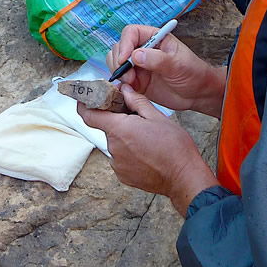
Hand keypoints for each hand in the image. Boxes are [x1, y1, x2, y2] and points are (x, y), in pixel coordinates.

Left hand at [77, 85, 217, 215]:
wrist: (183, 176)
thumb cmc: (173, 146)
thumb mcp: (158, 117)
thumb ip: (137, 102)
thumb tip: (125, 90)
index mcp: (119, 130)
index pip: (89, 116)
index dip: (84, 105)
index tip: (85, 99)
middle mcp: (113, 148)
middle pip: (108, 129)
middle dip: (120, 122)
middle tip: (139, 120)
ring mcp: (117, 164)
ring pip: (117, 144)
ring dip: (127, 139)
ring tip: (149, 140)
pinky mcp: (123, 175)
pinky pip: (122, 158)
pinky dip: (131, 153)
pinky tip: (148, 153)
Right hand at [107, 24, 225, 117]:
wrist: (197, 93)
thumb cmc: (193, 73)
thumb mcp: (178, 64)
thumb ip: (158, 59)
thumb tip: (136, 55)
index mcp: (155, 38)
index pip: (131, 32)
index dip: (125, 43)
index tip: (125, 59)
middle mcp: (144, 49)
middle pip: (119, 47)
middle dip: (119, 61)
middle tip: (129, 76)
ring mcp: (139, 65)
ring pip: (116, 63)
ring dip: (119, 73)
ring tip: (132, 83)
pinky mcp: (137, 81)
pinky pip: (121, 80)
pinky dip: (120, 84)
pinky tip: (131, 90)